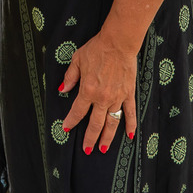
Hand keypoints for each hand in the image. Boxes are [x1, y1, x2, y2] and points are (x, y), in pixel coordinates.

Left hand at [58, 31, 137, 155]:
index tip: (67, 128)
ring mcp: (117, 97)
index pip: (78, 111)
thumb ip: (70, 77)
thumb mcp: (77, 60)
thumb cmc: (97, 49)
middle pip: (95, 123)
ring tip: (103, 149)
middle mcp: (102, 98)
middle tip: (87, 149)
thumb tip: (62, 89)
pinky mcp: (129, 94)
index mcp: (88, 90)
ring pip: (112, 122)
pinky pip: (130, 112)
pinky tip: (130, 136)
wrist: (118, 43)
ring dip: (107, 137)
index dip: (71, 121)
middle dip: (90, 138)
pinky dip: (130, 125)